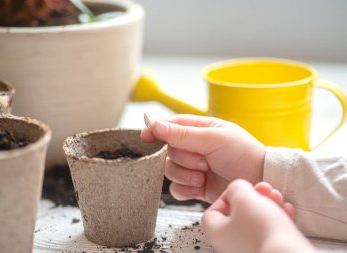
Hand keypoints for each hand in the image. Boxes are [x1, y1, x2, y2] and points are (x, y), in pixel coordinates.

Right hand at [141, 114, 265, 202]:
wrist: (259, 181)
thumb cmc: (243, 153)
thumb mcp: (213, 138)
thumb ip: (182, 133)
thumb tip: (155, 124)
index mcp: (200, 129)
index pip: (170, 125)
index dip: (156, 130)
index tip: (145, 136)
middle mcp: (195, 147)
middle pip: (168, 150)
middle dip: (183, 158)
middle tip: (202, 161)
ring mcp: (194, 167)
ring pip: (170, 170)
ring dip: (185, 174)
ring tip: (204, 175)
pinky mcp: (195, 186)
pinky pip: (176, 189)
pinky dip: (184, 189)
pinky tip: (198, 187)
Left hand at [201, 179, 312, 252]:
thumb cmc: (262, 231)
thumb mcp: (243, 197)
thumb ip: (236, 187)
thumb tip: (237, 188)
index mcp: (217, 233)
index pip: (213, 211)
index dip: (227, 196)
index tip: (241, 190)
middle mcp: (230, 244)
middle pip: (238, 214)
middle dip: (254, 197)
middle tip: (264, 190)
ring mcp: (249, 249)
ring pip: (256, 220)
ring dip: (268, 204)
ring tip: (277, 197)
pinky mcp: (268, 250)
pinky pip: (270, 232)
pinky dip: (278, 218)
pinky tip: (287, 210)